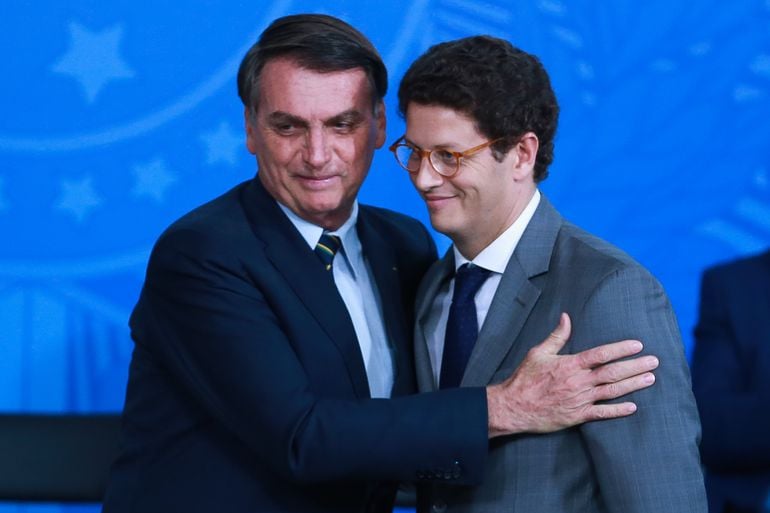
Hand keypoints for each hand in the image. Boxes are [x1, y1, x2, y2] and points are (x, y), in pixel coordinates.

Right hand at [486, 312, 657, 437]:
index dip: (621, 349)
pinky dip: (618, 411)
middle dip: (635, 366)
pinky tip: (633, 407)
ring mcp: (580, 400)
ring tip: (650, 379)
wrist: (514, 406)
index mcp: (570, 365)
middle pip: (613, 372)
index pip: (601, 354)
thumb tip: (566, 317)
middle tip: (654, 361)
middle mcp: (579, 382)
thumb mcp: (538, 353)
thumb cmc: (525, 378)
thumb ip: (556, 336)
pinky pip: (602, 413)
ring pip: (612, 391)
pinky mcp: (577, 416)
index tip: (637, 345)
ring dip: (633, 385)